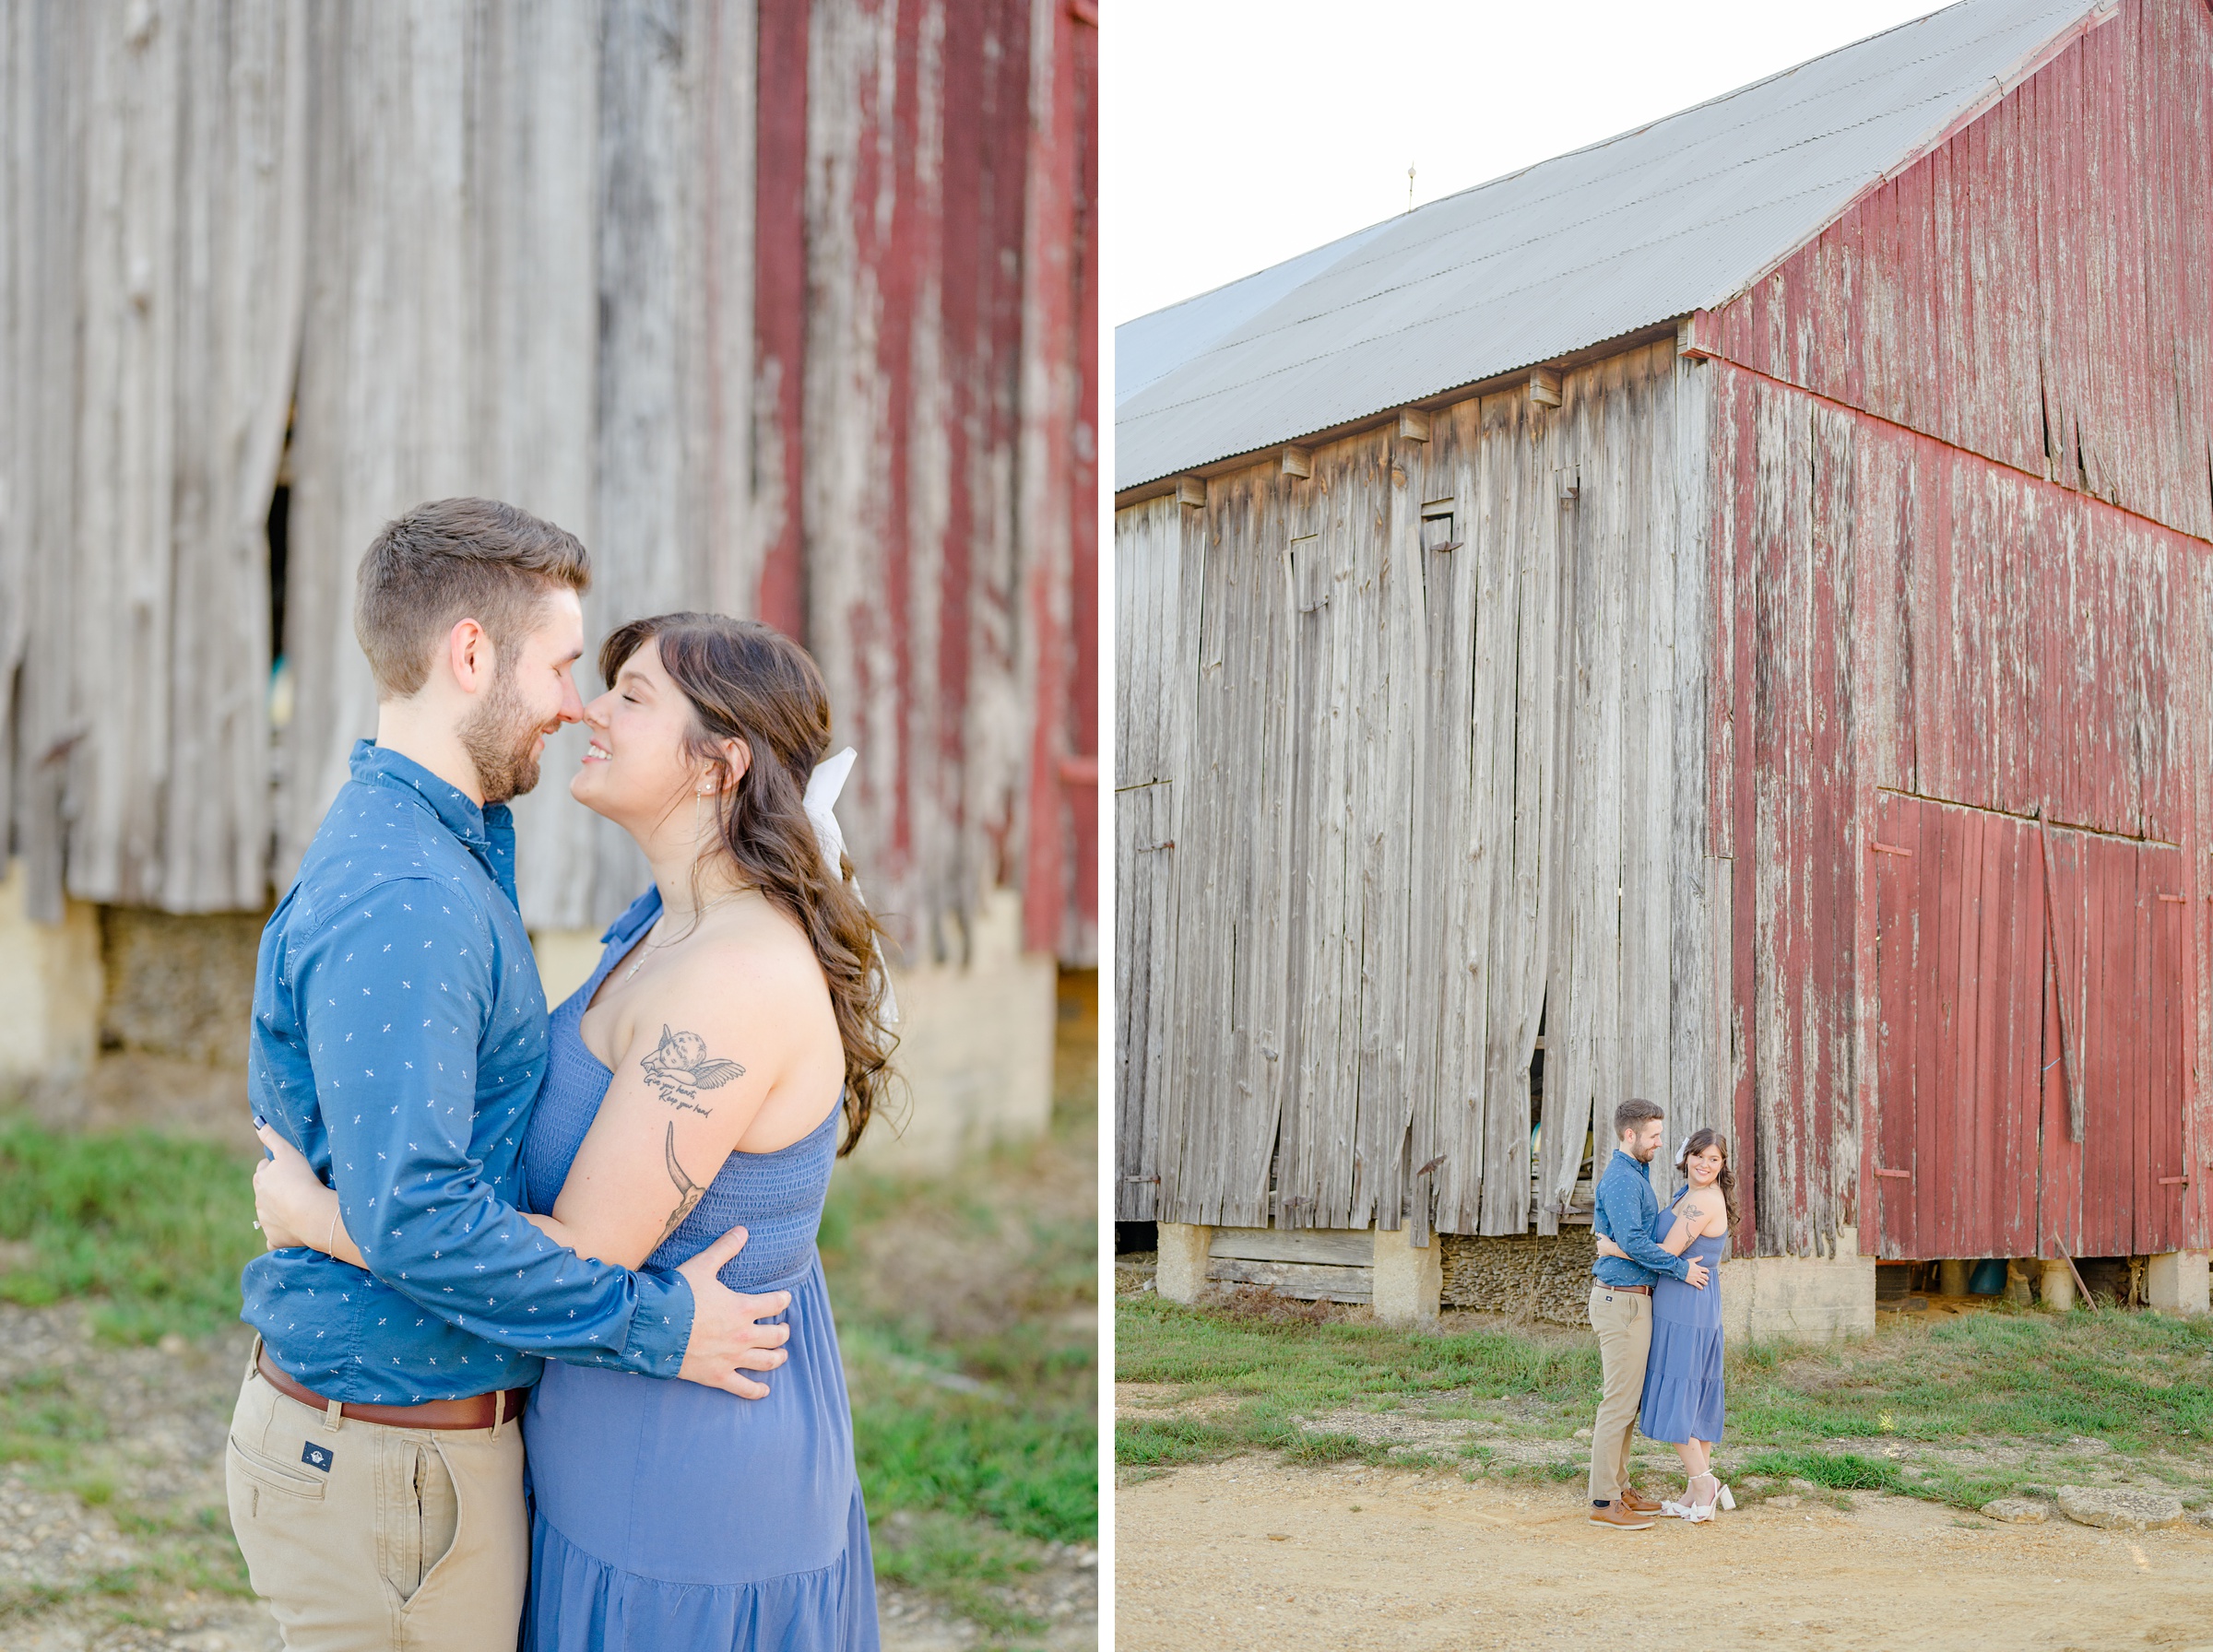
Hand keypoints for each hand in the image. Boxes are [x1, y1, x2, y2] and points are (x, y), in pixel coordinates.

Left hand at [253, 1123, 333, 1251]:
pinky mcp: (274, 1239)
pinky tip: (291, 1232)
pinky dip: (279, 1234)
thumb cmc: (301, 1179)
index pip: (264, 1169)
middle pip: (265, 1192)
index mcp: (261, 1179)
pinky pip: (274, 1237)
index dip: (277, 1168)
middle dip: (276, 1190)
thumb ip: (272, 1138)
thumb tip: (258, 1123)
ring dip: (279, 1210)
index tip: (291, 1170)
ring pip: (269, 1214)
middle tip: (296, 1188)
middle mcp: (259, 1201)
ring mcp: (265, 1221)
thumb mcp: (288, 1153)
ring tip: (299, 1207)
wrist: (310, 1213)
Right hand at [675, 1224, 792, 1398]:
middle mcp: (743, 1335)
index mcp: (743, 1308)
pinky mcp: (717, 1376)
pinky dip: (756, 1391)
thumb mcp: (702, 1265)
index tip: (784, 1298)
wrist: (653, 1326)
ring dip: (777, 1358)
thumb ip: (724, 1249)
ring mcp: (731, 1358)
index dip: (782, 1300)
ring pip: (766, 1361)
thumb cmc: (677, 1294)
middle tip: (783, 1330)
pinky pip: (743, 1388)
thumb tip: (743, 1230)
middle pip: (775, 1336)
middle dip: (782, 1331)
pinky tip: (764, 1391)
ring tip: (781, 1355)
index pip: (775, 1304)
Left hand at [1592, 1234, 1626, 1259]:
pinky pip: (1600, 1256)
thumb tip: (1596, 1233)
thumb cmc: (1608, 1242)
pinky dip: (1600, 1256)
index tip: (1604, 1242)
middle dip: (1601, 1246)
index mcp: (1598, 1243)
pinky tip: (1601, 1256)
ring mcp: (1600, 1252)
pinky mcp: (1602, 1256)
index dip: (1601, 1242)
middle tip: (1605, 1246)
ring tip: (1605, 1250)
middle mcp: (1598, 1248)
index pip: (1598, 1242)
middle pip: (1599, 1247)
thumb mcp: (1604, 1236)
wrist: (1612, 1248)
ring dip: (1601, 1251)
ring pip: (1599, 1251)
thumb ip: (1600, 1234)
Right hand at [1684, 1258, 1709, 1289]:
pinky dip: (1700, 1287)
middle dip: (1706, 1278)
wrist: (1681, 1269)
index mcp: (1699, 1268)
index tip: (1707, 1272)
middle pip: (1705, 1276)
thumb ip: (1697, 1258)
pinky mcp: (1693, 1282)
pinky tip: (1701, 1288)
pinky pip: (1698, 1285)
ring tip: (1706, 1284)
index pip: (1705, 1270)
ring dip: (1705, 1283)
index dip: (1707, 1271)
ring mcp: (1696, 1278)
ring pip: (1703, 1281)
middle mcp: (1699, 1274)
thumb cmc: (1686, 1264)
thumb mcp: (1692, 1260)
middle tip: (1707, 1279)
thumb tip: (1702, 1256)